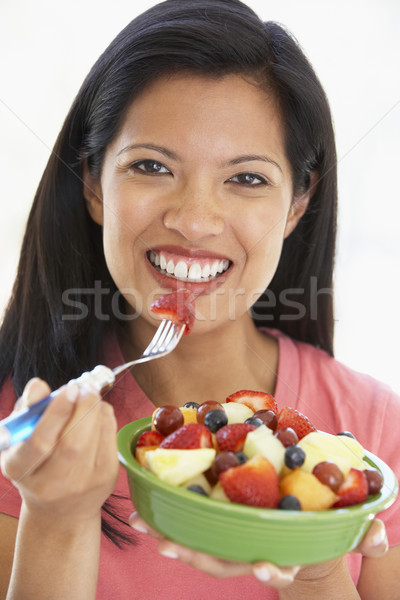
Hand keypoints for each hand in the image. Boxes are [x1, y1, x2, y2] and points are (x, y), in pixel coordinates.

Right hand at [1, 378, 118, 519]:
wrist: (61, 508)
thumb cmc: (38, 462)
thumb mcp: (21, 437)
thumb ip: (28, 409)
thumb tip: (39, 386)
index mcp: (20, 469)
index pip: (39, 443)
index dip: (57, 412)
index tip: (69, 389)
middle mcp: (50, 484)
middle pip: (73, 443)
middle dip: (83, 407)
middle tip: (84, 388)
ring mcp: (81, 485)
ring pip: (96, 436)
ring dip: (96, 408)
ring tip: (88, 397)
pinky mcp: (106, 479)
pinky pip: (110, 438)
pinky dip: (106, 418)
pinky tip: (97, 414)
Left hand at [129, 512, 387, 588]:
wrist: (296, 523)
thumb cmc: (317, 522)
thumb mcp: (341, 526)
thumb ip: (361, 532)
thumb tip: (380, 536)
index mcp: (281, 552)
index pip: (278, 567)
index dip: (273, 570)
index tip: (268, 567)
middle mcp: (252, 550)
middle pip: (226, 561)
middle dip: (199, 556)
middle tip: (172, 546)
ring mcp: (231, 538)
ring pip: (201, 546)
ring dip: (173, 537)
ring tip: (145, 527)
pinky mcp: (216, 520)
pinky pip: (191, 521)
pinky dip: (167, 515)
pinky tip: (144, 506)